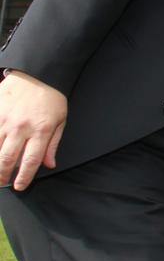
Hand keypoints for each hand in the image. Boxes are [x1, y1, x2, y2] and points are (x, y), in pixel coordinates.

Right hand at [0, 71, 66, 189]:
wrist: (32, 75)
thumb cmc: (48, 98)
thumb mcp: (60, 120)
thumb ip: (53, 144)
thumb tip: (49, 164)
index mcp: (41, 130)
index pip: (31, 160)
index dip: (24, 177)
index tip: (19, 186)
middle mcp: (21, 127)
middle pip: (8, 158)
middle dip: (3, 175)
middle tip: (3, 183)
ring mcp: (4, 120)